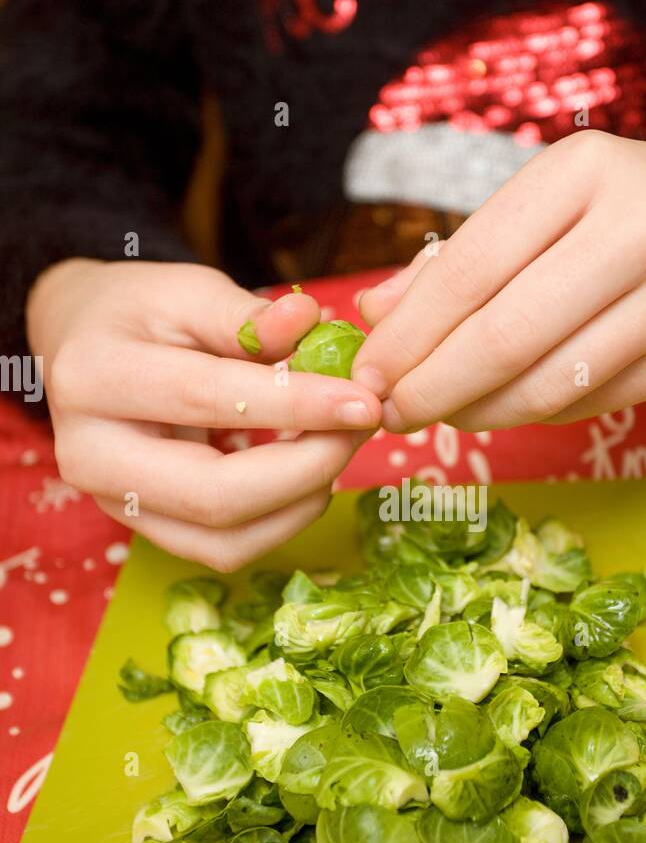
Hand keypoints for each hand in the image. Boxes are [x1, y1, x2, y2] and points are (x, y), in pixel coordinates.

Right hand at [28, 260, 380, 568]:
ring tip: (338, 446)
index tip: (363, 400)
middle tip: (360, 428)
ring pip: (224, 542)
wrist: (85, 347)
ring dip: (302, 501)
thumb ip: (249, 316)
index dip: (295, 404)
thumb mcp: (188, 292)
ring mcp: (114, 505)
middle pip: (214, 495)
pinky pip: (225, 550)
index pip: (207, 398)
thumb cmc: (141, 314)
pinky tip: (310, 475)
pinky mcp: (145, 531)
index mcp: (94, 377)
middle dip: (307, 468)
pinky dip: (282, 519)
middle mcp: (90, 455)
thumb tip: (315, 324)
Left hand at [354, 129, 645, 430]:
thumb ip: (459, 256)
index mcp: (582, 171)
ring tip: (439, 414)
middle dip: (433, 386)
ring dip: (478, 412)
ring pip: (549, 384)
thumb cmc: (623, 205)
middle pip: (507, 335)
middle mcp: (639, 228)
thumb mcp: (545, 200)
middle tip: (390, 412)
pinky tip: (501, 407)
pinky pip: (589, 402)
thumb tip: (372, 314)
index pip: (472, 267)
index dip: (409, 334)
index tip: (367, 373)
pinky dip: (531, 413)